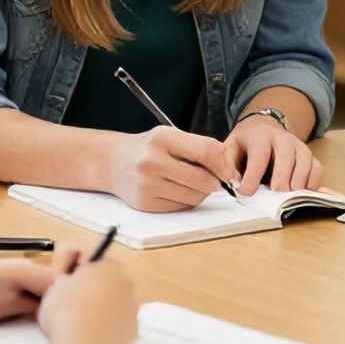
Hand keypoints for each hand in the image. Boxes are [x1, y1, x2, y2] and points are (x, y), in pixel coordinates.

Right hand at [37, 253, 137, 343]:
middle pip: (106, 281)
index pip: (91, 259)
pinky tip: (91, 337)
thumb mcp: (54, 285)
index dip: (73, 269)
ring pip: (114, 303)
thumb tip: (70, 283)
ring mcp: (132, 307)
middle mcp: (126, 282)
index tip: (62, 281)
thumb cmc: (65, 311)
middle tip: (69, 302)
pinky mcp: (134, 330)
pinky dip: (107, 328)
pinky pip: (118, 324)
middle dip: (91, 288)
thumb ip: (66, 278)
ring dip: (100, 309)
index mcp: (107, 265)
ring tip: (79, 323)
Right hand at [108, 126, 236, 211]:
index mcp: (162, 138)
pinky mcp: (145, 203)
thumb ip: (200, 148)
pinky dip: (186, 201)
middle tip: (215, 180)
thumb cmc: (149, 148)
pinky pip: (181, 207)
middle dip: (215, 182)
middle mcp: (152, 161)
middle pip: (203, 179)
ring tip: (191, 182)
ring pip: (194, 197)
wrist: (113, 162)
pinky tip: (176, 190)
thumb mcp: (171, 136)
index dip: (225, 165)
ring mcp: (147, 184)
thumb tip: (230, 171)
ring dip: (201, 193)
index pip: (207, 151)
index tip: (231, 172)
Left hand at [226, 114, 322, 193]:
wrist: (264, 127)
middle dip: (282, 177)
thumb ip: (227, 164)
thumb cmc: (245, 143)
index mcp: (260, 136)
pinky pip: (317, 168)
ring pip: (305, 162)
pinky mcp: (309, 156)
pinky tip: (301, 194)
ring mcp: (298, 146)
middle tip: (276, 194)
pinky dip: (312, 183)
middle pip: (286, 157)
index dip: (253, 175)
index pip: (259, 154)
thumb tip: (233, 183)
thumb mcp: (230, 147)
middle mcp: (282, 138)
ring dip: (298, 182)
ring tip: (288, 197)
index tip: (245, 192)